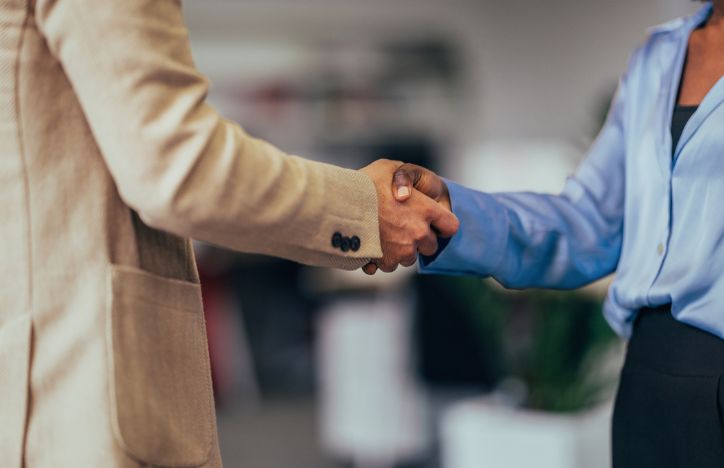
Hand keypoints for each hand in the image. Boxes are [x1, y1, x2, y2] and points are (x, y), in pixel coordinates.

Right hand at [359, 159, 458, 274]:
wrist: (339, 205)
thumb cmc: (364, 184)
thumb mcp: (389, 168)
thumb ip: (405, 178)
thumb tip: (407, 189)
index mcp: (427, 210)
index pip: (451, 226)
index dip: (442, 224)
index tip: (432, 222)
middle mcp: (419, 232)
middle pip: (431, 246)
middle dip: (419, 239)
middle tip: (401, 227)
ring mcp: (404, 250)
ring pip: (410, 258)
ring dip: (401, 250)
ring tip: (384, 235)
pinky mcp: (387, 262)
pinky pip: (390, 265)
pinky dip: (382, 258)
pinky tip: (373, 244)